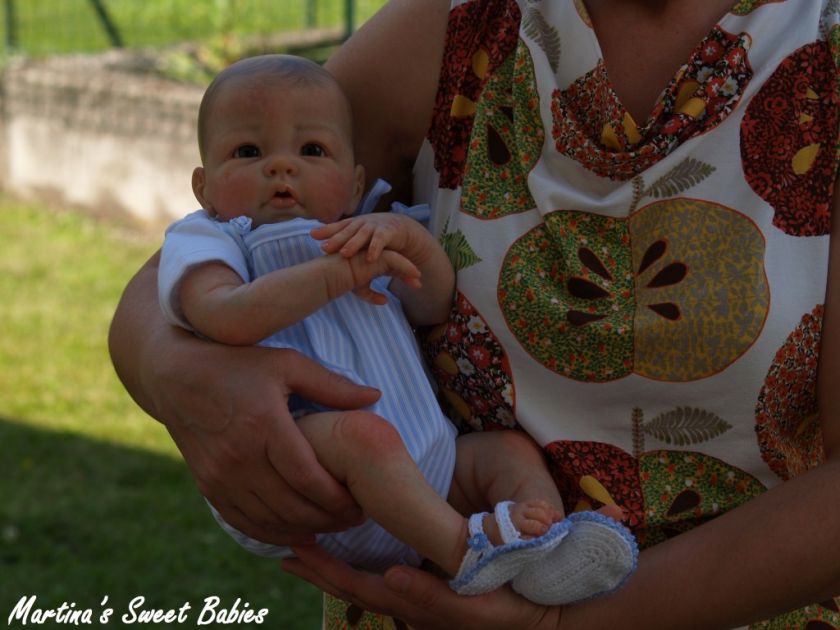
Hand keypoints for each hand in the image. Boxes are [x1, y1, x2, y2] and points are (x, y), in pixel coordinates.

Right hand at [151, 330, 378, 545]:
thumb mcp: (286, 363)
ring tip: (334, 527)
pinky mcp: (208, 486)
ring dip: (305, 530)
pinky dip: (273, 534)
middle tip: (356, 519)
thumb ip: (331, 385)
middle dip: (329, 519)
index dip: (337, 499)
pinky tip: (298, 533)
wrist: (175, 376)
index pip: (307, 477)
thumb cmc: (238, 364)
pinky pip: (244, 522)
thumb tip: (375, 396)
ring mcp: (219, 475)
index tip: (361, 504)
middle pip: (291, 506)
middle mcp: (239, 456)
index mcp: (263, 424)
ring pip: (269, 520)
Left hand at [282, 544, 561, 629]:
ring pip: (366, 584)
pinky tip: (351, 550)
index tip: (298, 551)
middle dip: (320, 571)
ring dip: (334, 568)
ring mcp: (421, 599)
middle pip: (356, 589)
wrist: (547, 616)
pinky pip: (383, 577)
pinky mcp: (429, 588)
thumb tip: (390, 578)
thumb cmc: (515, 608)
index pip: (366, 590)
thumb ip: (434, 595)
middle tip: (285, 550)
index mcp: (422, 607)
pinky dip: (358, 566)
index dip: (331, 572)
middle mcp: (415, 606)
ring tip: (304, 549)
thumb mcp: (483, 604)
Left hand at [312, 213, 433, 265]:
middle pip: (347, 231)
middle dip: (336, 239)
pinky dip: (375, 249)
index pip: (337, 227)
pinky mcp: (388, 232)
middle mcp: (362, 224)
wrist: (399, 228)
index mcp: (352, 225)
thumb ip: (340, 237)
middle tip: (325, 248)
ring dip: (354, 244)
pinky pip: (380, 241)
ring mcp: (375, 227)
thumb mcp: (357, 235)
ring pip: (362, 235)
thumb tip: (317, 242)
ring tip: (345, 254)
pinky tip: (370, 259)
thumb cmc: (373, 234)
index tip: (313, 235)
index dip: (326, 230)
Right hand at [333, 248, 420, 305]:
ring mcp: (375, 252)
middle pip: (396, 263)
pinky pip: (396, 261)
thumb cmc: (340, 281)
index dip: (402, 276)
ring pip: (397, 261)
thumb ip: (372, 295)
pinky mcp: (375, 255)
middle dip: (408, 274)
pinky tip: (415, 275)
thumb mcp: (360, 290)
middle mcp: (374, 254)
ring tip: (418, 282)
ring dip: (409, 271)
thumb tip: (385, 300)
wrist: (329, 276)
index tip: (413, 285)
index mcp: (371, 260)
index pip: (390, 266)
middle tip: (418, 285)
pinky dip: (406, 267)